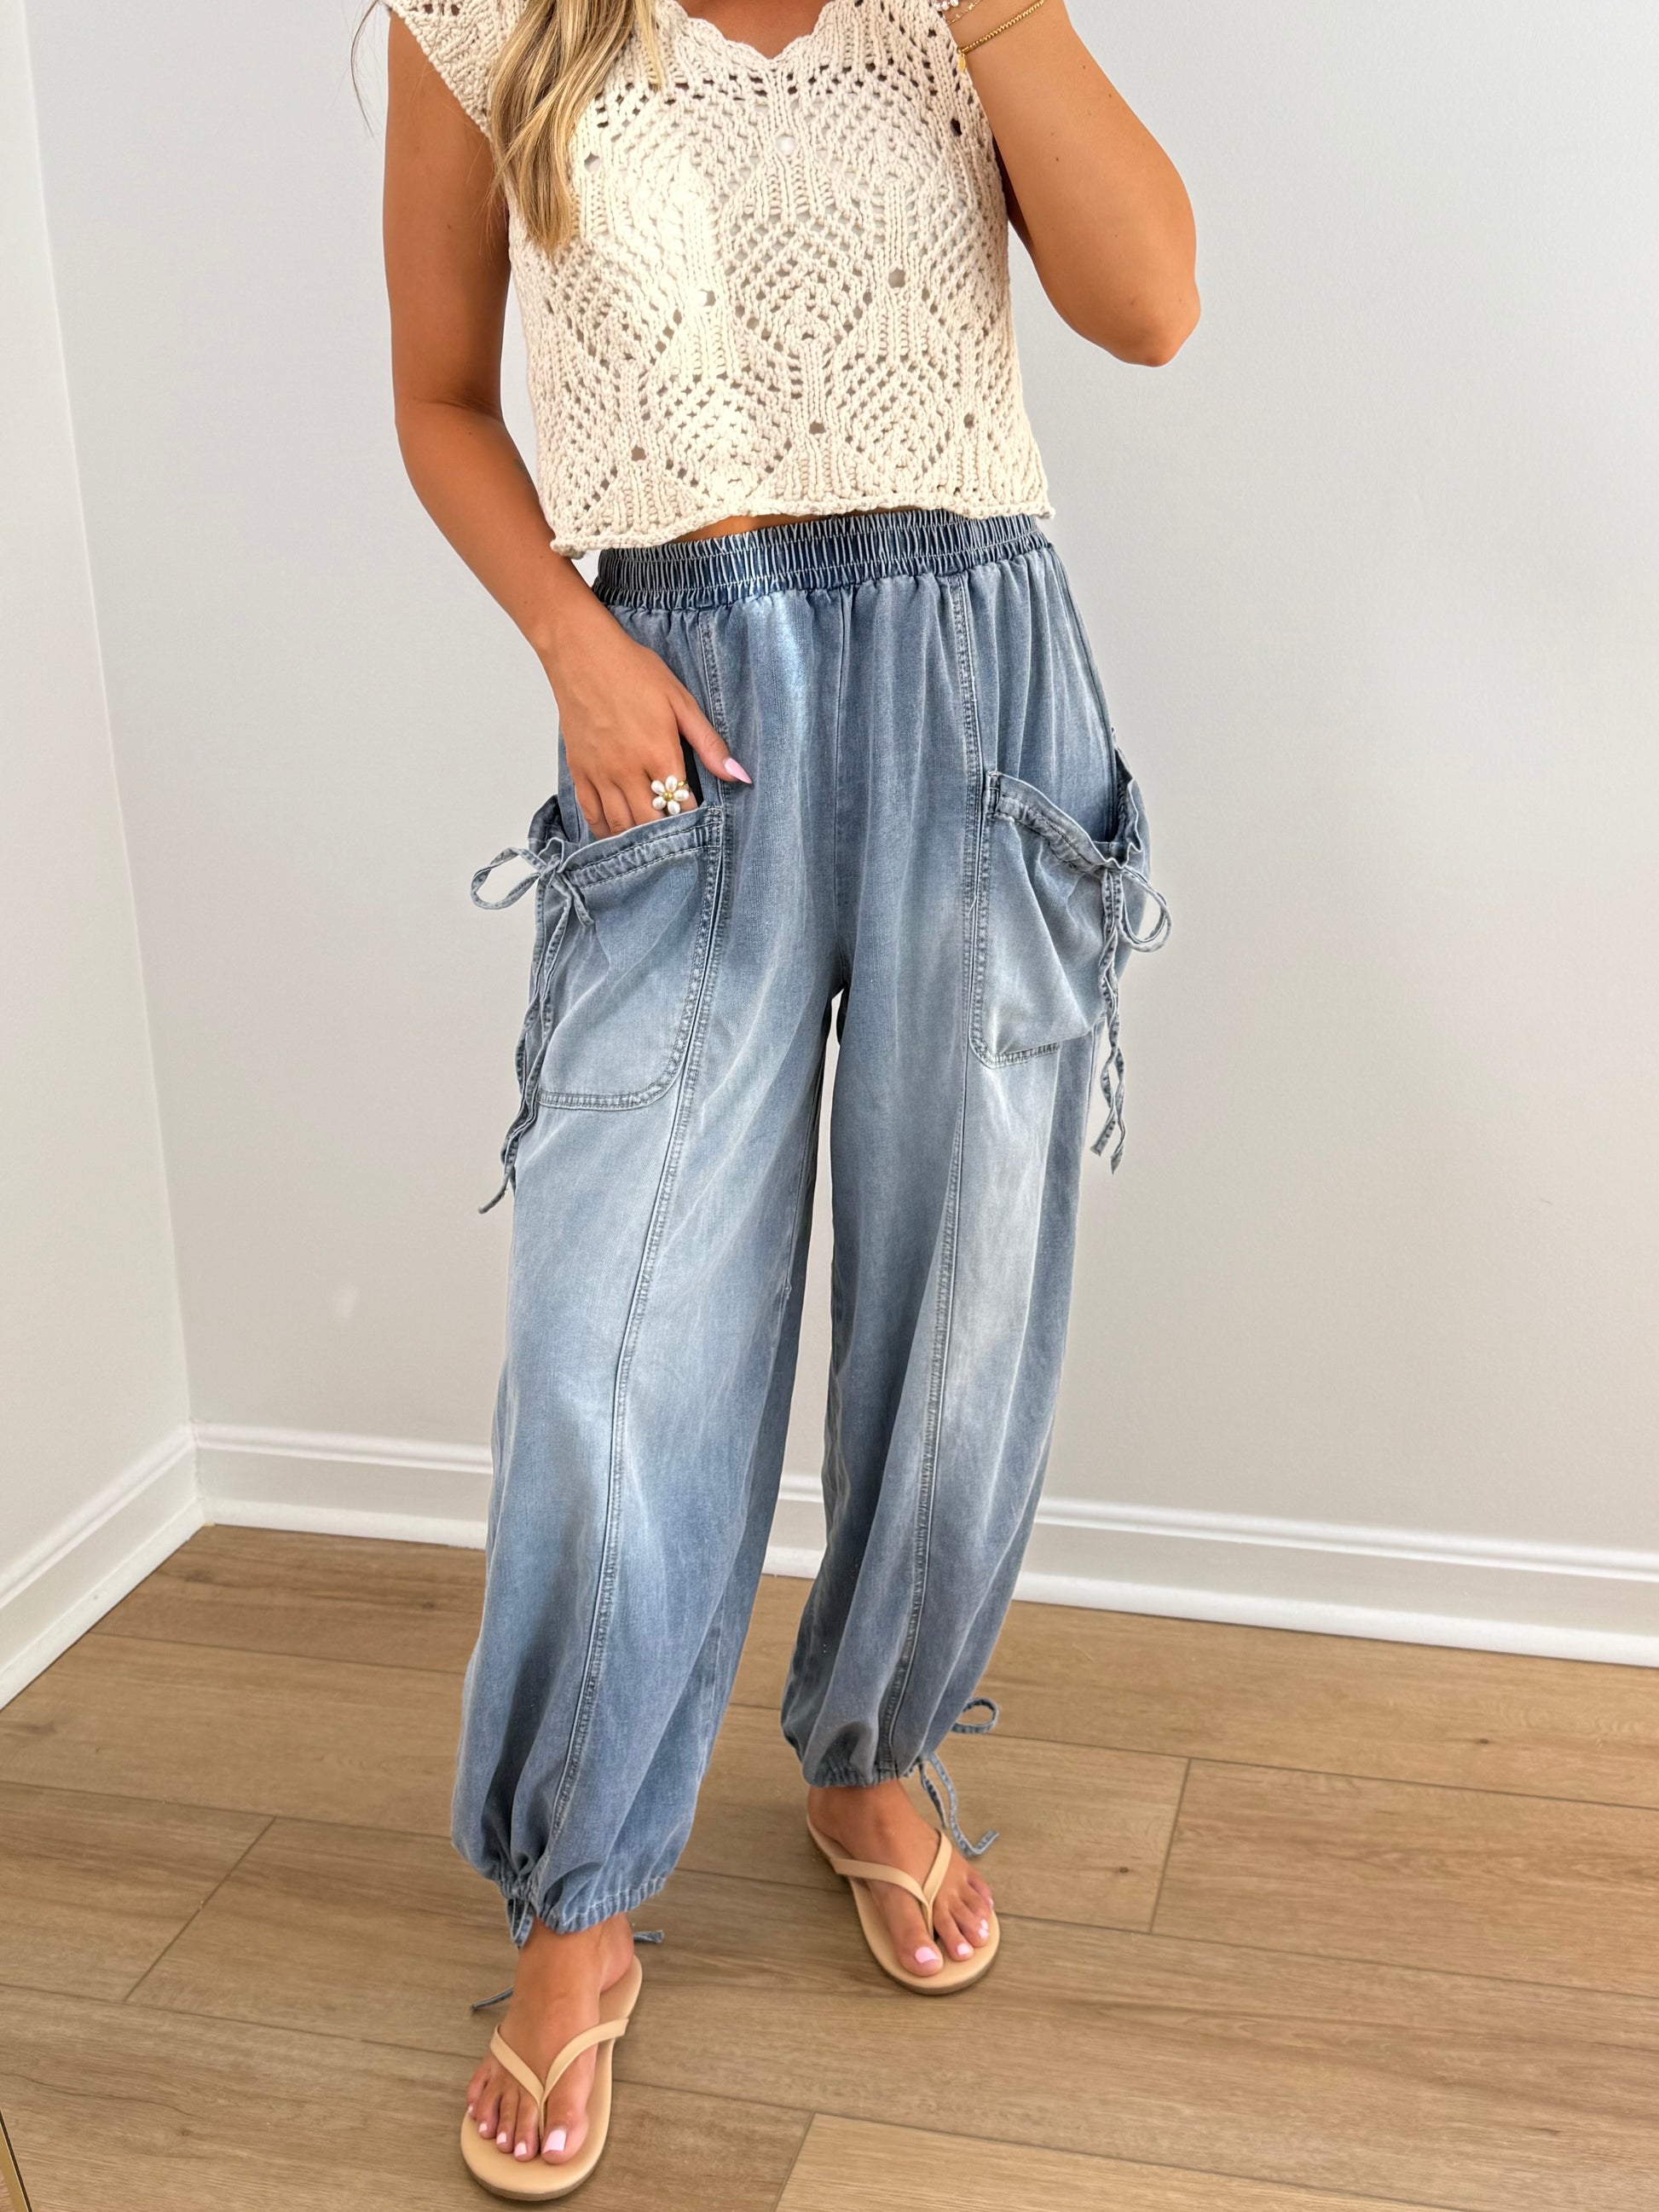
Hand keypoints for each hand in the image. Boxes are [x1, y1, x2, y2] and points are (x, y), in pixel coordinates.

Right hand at [541, 593, 749, 837]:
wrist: (582, 653)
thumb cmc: (633, 670)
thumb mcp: (680, 701)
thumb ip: (709, 743)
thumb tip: (739, 775)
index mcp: (658, 752)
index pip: (681, 805)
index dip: (693, 821)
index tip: (702, 826)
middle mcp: (628, 769)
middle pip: (650, 823)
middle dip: (666, 837)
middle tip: (679, 844)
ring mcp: (600, 773)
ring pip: (620, 825)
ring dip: (637, 840)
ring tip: (652, 847)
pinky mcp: (579, 771)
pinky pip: (592, 814)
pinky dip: (605, 831)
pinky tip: (617, 837)